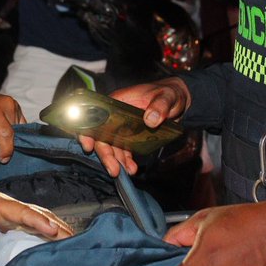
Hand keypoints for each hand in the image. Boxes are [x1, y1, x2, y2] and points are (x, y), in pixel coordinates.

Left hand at [0, 84, 25, 159]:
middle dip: (5, 144)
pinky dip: (12, 132)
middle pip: (14, 133)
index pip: (5, 133)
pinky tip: (0, 132)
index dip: (6, 150)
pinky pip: (20, 125)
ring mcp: (13, 105)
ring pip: (19, 130)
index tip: (2, 159)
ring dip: (9, 138)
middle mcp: (7, 104)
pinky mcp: (16, 107)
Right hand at [0, 179, 72, 265]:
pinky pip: (23, 212)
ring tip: (73, 239)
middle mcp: (8, 213)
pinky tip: (52, 229)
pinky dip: (39, 220)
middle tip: (78, 247)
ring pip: (38, 216)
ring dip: (57, 227)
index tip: (63, 252)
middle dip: (61, 233)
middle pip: (42, 222)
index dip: (48, 239)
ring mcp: (5, 208)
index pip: (32, 230)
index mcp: (3, 223)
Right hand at [77, 78, 191, 175]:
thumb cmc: (168, 92)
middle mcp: (115, 116)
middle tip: (113, 169)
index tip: (88, 145)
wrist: (177, 100)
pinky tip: (131, 169)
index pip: (94, 116)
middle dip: (105, 154)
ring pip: (112, 146)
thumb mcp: (167, 96)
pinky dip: (126, 161)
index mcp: (117, 102)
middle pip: (102, 136)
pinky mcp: (130, 137)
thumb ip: (160, 106)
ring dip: (115, 161)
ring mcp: (122, 128)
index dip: (88, 131)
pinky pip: (124, 151)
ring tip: (124, 173)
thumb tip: (150, 120)